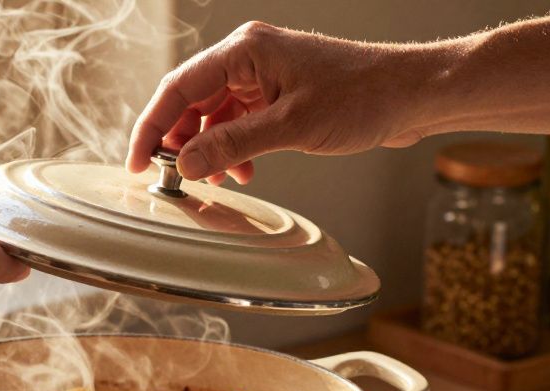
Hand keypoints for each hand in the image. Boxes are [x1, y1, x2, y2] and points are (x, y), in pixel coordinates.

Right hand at [126, 22, 429, 184]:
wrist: (410, 95)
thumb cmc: (362, 96)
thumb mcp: (292, 128)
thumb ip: (234, 145)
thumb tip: (187, 163)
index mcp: (245, 51)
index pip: (179, 87)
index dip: (152, 127)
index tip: (138, 163)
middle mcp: (249, 58)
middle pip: (191, 101)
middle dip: (180, 141)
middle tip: (173, 177)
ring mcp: (264, 76)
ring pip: (214, 114)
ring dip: (209, 149)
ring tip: (215, 179)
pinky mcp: (279, 95)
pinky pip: (238, 122)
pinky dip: (233, 148)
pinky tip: (243, 171)